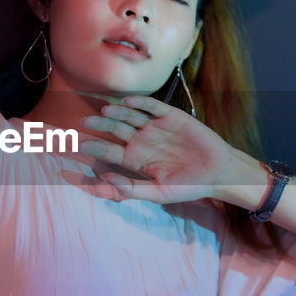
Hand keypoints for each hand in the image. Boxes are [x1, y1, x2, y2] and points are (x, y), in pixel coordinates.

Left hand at [78, 95, 237, 203]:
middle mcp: (142, 141)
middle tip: (84, 121)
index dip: (93, 148)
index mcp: (135, 159)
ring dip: (117, 112)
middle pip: (115, 129)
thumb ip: (131, 189)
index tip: (78, 145)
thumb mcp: (158, 193)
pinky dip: (141, 103)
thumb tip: (105, 180)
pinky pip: (153, 107)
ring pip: (130, 116)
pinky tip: (129, 103)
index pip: (108, 151)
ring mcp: (155, 127)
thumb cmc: (188, 186)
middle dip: (99, 125)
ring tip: (105, 111)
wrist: (218, 173)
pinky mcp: (171, 116)